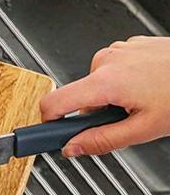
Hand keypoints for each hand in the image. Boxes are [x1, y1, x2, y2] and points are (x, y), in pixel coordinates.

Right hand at [40, 36, 169, 156]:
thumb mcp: (144, 129)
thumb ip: (102, 141)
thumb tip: (72, 149)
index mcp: (105, 82)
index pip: (54, 103)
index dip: (47, 123)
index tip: (48, 135)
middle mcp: (106, 61)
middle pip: (79, 95)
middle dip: (95, 112)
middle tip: (124, 121)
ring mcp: (118, 50)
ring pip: (97, 83)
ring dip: (111, 97)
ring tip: (143, 101)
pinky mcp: (129, 46)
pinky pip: (113, 70)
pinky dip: (124, 82)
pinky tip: (148, 87)